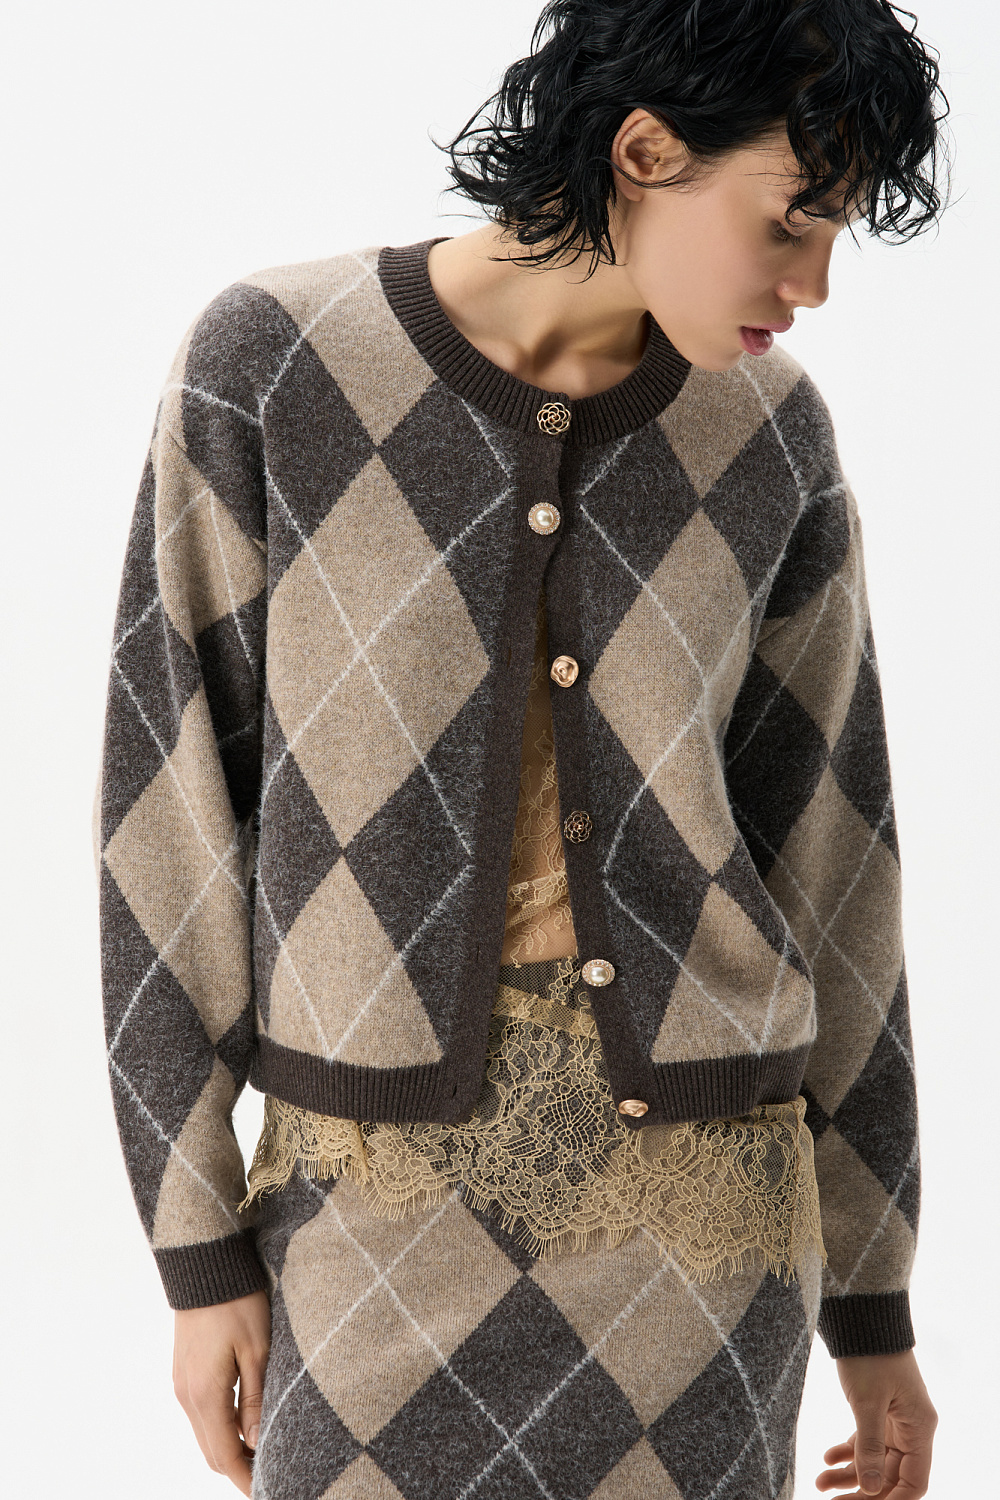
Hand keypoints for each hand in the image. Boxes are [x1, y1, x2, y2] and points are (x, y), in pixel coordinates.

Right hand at [172, 1288, 271, 1495]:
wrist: (205, 1266)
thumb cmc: (236, 1303)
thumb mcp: (257, 1350)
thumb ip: (256, 1400)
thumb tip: (258, 1442)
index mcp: (205, 1394)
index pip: (224, 1455)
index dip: (246, 1478)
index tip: (268, 1489)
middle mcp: (187, 1395)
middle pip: (212, 1451)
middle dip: (239, 1468)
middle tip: (270, 1473)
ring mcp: (182, 1384)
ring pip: (206, 1434)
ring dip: (230, 1448)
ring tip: (263, 1451)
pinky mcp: (184, 1372)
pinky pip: (201, 1414)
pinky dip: (221, 1427)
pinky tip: (245, 1422)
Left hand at [816, 1349, 936, 1496]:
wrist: (861, 1318)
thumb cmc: (870, 1354)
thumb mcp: (867, 1402)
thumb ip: (868, 1447)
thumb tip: (870, 1488)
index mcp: (919, 1428)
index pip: (914, 1482)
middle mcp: (911, 1428)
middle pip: (891, 1476)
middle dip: (863, 1491)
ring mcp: (894, 1420)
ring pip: (874, 1461)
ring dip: (849, 1474)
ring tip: (819, 1483)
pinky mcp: (877, 1411)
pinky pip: (864, 1442)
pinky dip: (846, 1452)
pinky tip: (826, 1459)